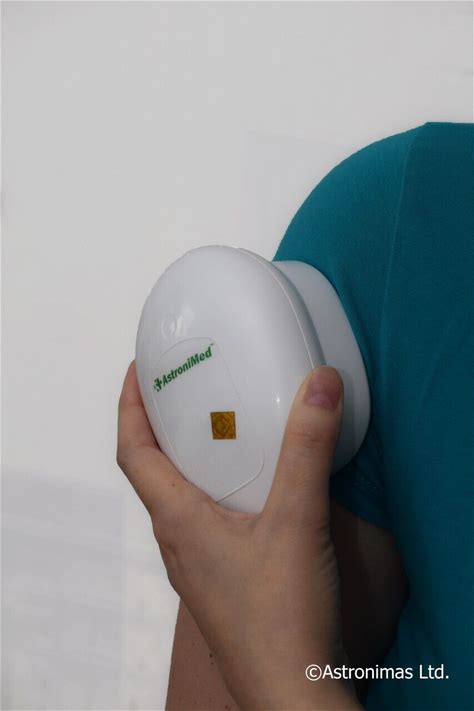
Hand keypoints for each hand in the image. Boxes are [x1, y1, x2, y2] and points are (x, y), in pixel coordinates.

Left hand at [117, 363, 360, 710]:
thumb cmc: (280, 614)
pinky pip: (208, 520)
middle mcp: (178, 540)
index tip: (137, 372)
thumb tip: (318, 383)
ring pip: (181, 497)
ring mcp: (198, 563)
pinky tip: (257, 489)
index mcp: (178, 519)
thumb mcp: (297, 519)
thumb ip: (309, 448)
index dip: (128, 407)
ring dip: (191, 459)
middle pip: (154, 471)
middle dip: (163, 426)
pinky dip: (219, 489)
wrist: (292, 692)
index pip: (132, 452)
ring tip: (222, 429)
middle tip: (188, 391)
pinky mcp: (223, 578)